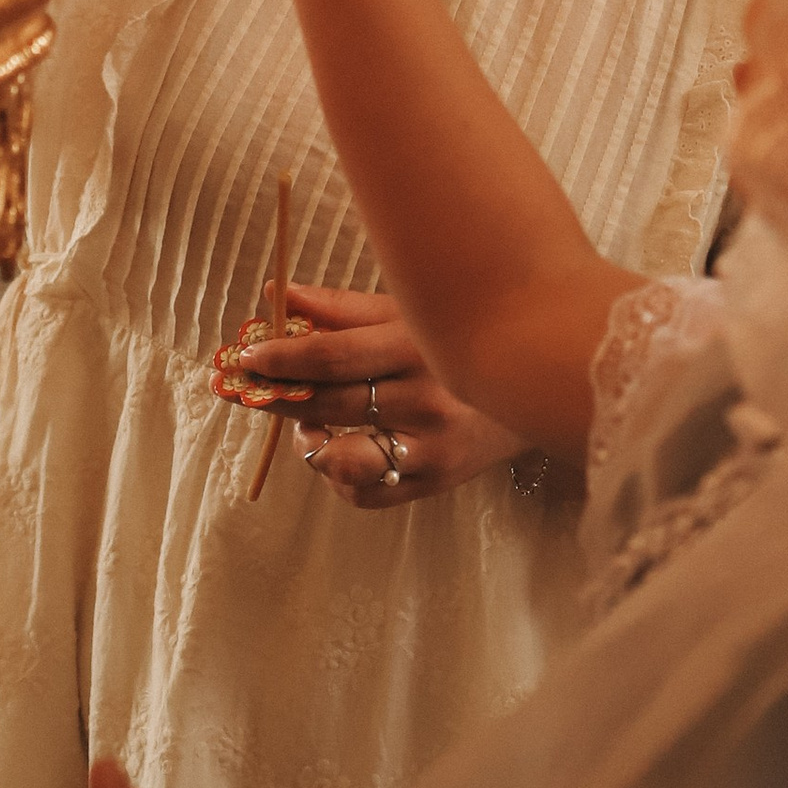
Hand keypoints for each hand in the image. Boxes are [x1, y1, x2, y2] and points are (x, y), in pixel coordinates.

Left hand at [212, 282, 527, 508]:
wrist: (539, 384)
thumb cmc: (460, 340)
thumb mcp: (407, 313)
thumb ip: (340, 308)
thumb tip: (275, 293)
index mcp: (419, 343)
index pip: (332, 355)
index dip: (282, 357)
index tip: (248, 356)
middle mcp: (428, 397)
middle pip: (331, 404)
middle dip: (281, 397)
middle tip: (253, 389)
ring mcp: (434, 446)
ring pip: (342, 459)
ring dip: (310, 442)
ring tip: (308, 424)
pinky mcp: (437, 481)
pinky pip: (364, 494)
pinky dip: (337, 477)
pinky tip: (339, 449)